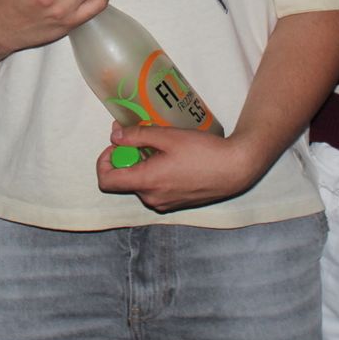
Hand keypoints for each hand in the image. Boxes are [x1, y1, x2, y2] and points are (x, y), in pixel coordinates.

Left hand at [95, 123, 269, 212]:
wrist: (235, 169)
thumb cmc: (202, 152)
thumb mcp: (167, 136)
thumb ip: (137, 136)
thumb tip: (114, 135)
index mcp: (146, 182)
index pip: (106, 181)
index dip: (103, 162)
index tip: (115, 146)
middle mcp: (152, 198)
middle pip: (125, 180)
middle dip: (128, 158)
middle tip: (143, 139)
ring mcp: (165, 204)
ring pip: (141, 184)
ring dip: (143, 165)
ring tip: (162, 147)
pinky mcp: (176, 204)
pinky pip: (156, 189)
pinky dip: (156, 174)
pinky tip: (173, 159)